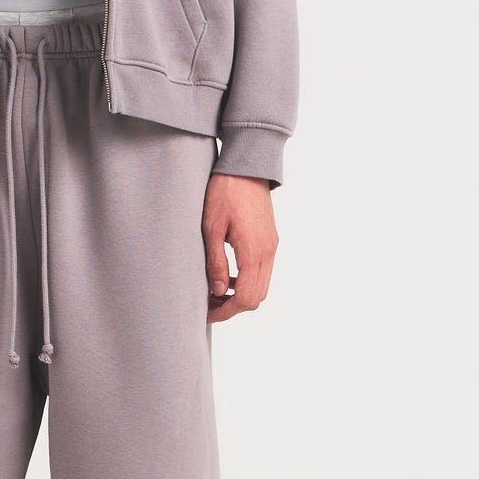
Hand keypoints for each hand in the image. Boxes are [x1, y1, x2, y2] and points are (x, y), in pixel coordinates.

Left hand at [204, 172, 276, 323]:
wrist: (246, 166)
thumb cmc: (224, 193)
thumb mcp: (211, 228)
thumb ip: (216, 263)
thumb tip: (217, 292)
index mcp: (254, 252)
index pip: (245, 298)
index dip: (226, 311)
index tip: (206, 313)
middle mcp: (268, 252)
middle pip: (256, 297)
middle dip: (232, 307)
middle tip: (208, 304)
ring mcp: (272, 246)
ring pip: (261, 286)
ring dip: (240, 294)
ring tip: (214, 290)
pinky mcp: (270, 240)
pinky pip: (263, 271)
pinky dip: (246, 280)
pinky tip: (227, 274)